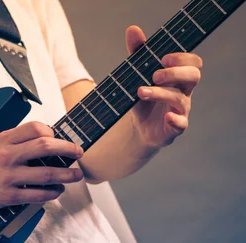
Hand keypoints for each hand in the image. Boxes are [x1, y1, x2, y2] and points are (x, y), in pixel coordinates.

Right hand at [0, 122, 83, 212]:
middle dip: (68, 149)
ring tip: (75, 176)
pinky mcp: (8, 196)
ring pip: (46, 174)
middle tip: (78, 153)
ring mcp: (8, 177)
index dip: (52, 132)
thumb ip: (14, 140)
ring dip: (66, 175)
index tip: (58, 138)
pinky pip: (36, 195)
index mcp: (4, 140)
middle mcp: (8, 156)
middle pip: (46, 147)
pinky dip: (51, 193)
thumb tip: (40, 138)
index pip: (35, 128)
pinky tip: (56, 191)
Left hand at [127, 26, 202, 147]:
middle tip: (155, 75)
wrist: (139, 129)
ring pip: (180, 99)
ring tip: (141, 92)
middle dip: (175, 73)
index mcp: (178, 77)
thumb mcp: (138, 76)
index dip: (182, 58)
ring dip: (161, 94)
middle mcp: (183, 92)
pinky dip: (176, 120)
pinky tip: (167, 116)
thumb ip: (138, 53)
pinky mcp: (174, 127)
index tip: (163, 58)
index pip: (192, 63)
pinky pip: (181, 124)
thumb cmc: (144, 98)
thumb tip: (133, 30)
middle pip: (193, 76)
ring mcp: (180, 110)